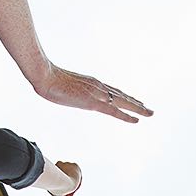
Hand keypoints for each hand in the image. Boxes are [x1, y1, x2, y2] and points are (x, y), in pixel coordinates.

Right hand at [32, 64, 152, 123]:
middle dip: (136, 103)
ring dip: (138, 108)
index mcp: (92, 83)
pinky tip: (137, 120)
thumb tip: (66, 91)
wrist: (44, 75)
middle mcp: (98, 87)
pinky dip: (127, 115)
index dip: (124, 98)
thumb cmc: (48, 79)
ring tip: (150, 113)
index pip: (113, 92)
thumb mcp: (62, 85)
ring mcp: (97, 94)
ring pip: (123, 102)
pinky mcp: (93, 102)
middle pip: (122, 96)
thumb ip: (69, 89)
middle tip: (149, 109)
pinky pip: (114, 111)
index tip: (134, 102)